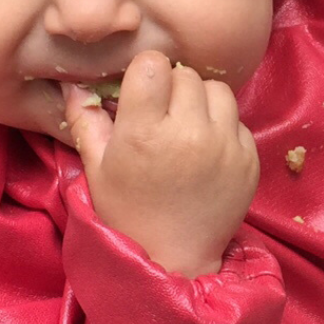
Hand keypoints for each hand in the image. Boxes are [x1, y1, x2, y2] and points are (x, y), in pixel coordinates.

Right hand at [63, 51, 258, 277]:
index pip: (152, 65)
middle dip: (172, 88)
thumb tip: (74, 84)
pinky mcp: (249, 160)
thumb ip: (86, 120)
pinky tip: (206, 151)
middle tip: (163, 116)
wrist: (173, 258)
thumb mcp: (96, 169)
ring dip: (202, 102)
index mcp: (145, 133)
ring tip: (187, 127)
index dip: (145, 75)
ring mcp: (225, 147)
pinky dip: (223, 128)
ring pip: (219, 91)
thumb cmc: (127, 212)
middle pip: (187, 76)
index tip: (142, 93)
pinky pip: (238, 121)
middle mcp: (189, 134)